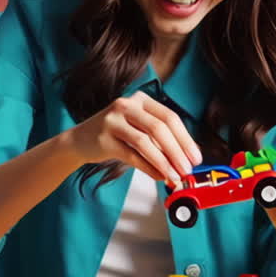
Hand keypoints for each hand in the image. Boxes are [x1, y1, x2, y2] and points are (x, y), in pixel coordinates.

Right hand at [64, 91, 202, 184]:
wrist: (79, 140)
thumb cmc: (115, 135)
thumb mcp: (138, 129)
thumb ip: (160, 141)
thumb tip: (185, 159)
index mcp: (141, 99)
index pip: (170, 117)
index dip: (186, 139)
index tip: (196, 158)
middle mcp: (127, 105)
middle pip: (160, 128)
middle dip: (177, 151)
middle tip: (187, 170)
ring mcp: (113, 120)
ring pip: (145, 142)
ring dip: (164, 162)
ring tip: (175, 177)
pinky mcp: (104, 138)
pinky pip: (132, 155)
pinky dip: (148, 168)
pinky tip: (158, 176)